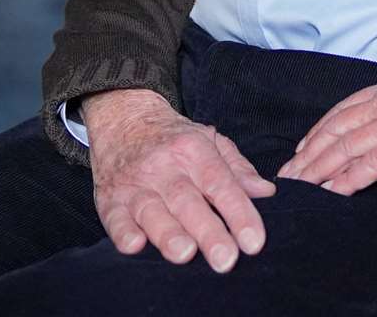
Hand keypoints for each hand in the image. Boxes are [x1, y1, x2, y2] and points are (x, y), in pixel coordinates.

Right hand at [83, 89, 276, 272]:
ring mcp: (135, 183)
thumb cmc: (174, 137)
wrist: (123, 116)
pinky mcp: (110, 199)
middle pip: (188, 201)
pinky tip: (135, 246)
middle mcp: (165, 166)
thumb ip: (238, 168)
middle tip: (225, 259)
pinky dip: (123, 233)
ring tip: (185, 254)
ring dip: (167, 234)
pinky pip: (114, 218)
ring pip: (152, 210)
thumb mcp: (210, 140)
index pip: (221, 183)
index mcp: (195, 151)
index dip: (239, 213)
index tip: (254, 242)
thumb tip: (266, 193)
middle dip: (208, 231)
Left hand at [276, 49, 376, 195]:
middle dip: (308, 153)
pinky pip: (367, 167)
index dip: (320, 130)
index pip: (345, 109)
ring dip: (317, 170)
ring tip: (298, 188)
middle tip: (287, 174)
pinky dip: (344, 181)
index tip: (304, 147)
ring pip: (343, 148)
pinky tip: (329, 193)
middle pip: (335, 129)